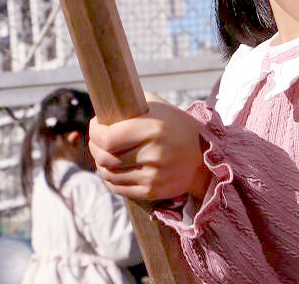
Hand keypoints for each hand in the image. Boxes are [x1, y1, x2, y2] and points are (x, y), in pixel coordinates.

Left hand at [88, 92, 212, 201]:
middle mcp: (153, 154)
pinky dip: (110, 179)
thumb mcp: (159, 108)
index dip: (94, 132)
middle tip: (97, 141)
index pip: (107, 137)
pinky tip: (113, 169)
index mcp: (152, 129)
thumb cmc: (177, 127)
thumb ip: (133, 106)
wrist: (204, 157)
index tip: (96, 125)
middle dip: (94, 148)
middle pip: (104, 157)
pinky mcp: (152, 191)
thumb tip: (106, 108)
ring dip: (101, 164)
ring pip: (108, 174)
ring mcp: (153, 176)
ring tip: (105, 155)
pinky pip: (118, 188)